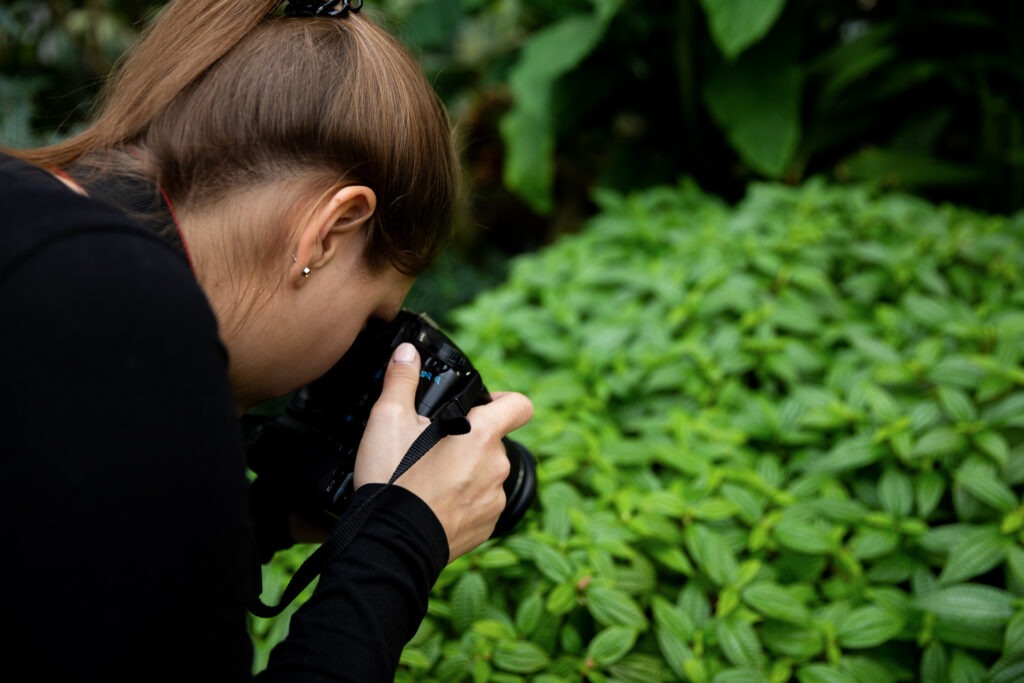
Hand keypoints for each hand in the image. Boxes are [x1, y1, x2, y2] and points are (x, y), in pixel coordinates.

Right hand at [354, 342, 533, 561]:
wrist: (390, 543)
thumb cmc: (393, 481)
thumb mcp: (388, 420)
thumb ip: (402, 381)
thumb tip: (407, 352)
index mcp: (481, 435)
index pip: (519, 406)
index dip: (504, 400)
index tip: (483, 406)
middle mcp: (496, 467)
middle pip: (493, 441)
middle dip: (470, 440)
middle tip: (434, 446)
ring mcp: (494, 500)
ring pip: (486, 474)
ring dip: (467, 472)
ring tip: (430, 478)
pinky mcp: (486, 527)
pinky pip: (481, 504)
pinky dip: (463, 501)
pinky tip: (434, 502)